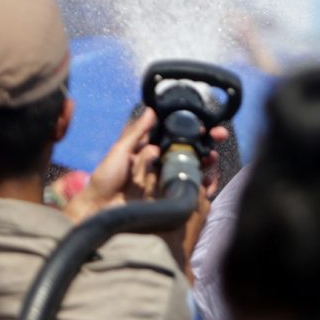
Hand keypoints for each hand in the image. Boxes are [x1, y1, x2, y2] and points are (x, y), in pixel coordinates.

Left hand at [65, 109, 225, 222]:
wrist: (100, 209)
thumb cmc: (106, 178)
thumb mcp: (120, 150)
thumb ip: (137, 131)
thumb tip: (152, 110)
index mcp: (150, 151)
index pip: (175, 137)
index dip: (191, 129)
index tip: (204, 125)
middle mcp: (161, 164)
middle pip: (189, 151)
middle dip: (206, 143)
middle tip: (218, 136)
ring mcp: (167, 181)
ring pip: (194, 168)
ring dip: (207, 161)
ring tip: (212, 158)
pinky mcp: (170, 197)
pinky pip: (191, 190)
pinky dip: (204, 185)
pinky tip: (210, 180)